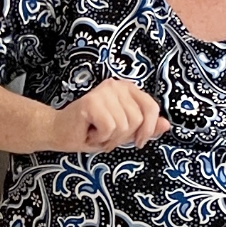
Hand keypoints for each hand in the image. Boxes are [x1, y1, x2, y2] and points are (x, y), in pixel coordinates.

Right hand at [49, 79, 170, 151]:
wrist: (59, 133)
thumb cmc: (90, 131)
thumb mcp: (123, 132)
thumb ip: (145, 127)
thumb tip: (166, 125)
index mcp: (127, 89)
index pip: (151, 107)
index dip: (147, 129)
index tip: (137, 141)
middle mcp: (116, 85)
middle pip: (138, 120)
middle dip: (123, 136)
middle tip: (106, 136)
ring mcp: (104, 92)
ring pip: (124, 126)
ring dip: (110, 138)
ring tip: (97, 133)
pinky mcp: (92, 102)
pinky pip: (110, 128)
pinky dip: (100, 137)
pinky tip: (90, 132)